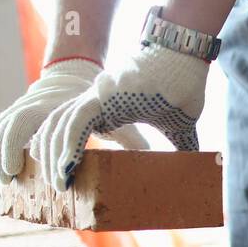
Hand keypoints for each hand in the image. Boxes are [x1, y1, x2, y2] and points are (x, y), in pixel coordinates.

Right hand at [0, 58, 146, 183]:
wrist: (76, 72)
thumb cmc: (99, 99)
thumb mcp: (116, 114)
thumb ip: (131, 134)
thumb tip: (153, 158)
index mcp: (64, 105)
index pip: (51, 128)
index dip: (51, 154)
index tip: (56, 179)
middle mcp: (39, 103)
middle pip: (17, 125)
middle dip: (10, 152)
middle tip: (11, 179)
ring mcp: (24, 105)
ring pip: (3, 126)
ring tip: (0, 180)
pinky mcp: (16, 112)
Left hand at [30, 44, 207, 190]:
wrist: (187, 60)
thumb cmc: (184, 86)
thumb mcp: (179, 125)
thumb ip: (181, 144)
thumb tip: (196, 161)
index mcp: (108, 107)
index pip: (73, 130)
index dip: (63, 151)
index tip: (66, 176)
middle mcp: (95, 100)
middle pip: (58, 129)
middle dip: (51, 158)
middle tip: (57, 186)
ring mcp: (96, 96)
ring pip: (60, 127)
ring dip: (55, 157)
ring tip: (59, 184)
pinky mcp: (102, 96)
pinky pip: (76, 124)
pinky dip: (68, 146)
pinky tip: (66, 168)